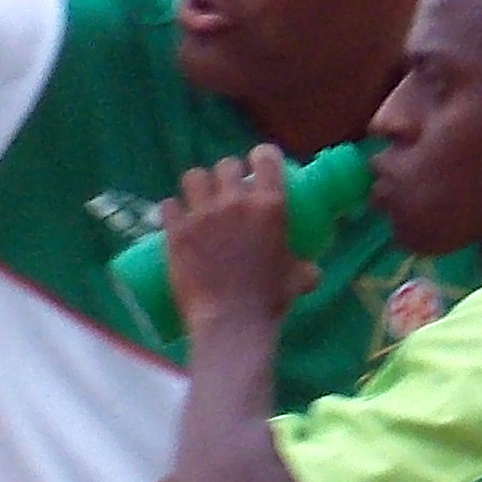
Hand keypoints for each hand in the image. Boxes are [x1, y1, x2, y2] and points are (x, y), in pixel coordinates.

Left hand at [158, 153, 309, 335]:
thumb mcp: (298, 281)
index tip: (257, 168)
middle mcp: (235, 202)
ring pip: (193, 177)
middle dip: (226, 176)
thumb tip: (313, 271)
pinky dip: (172, 211)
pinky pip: (168, 205)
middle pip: (226, 165)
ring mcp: (203, 215)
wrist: (231, 325)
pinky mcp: (176, 232)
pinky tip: (175, 221)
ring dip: (196, 187)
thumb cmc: (269, 302)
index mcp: (269, 206)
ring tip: (197, 202)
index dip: (261, 158)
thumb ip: (306, 269)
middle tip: (226, 194)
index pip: (265, 157)